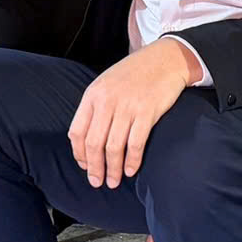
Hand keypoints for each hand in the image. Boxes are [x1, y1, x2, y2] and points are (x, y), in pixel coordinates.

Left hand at [68, 39, 200, 188]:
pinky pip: (136, 143)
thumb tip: (87, 140)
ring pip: (114, 147)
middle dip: (94, 168)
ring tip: (114, 181)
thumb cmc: (134, 74)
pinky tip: (130, 171)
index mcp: (93, 95)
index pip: (77, 131)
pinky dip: (132, 161)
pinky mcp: (147, 111)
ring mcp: (127, 106)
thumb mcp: (107, 84)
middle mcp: (107, 101)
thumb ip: (96, 107)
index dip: (79, 154)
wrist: (165, 59)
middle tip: (97, 182)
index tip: (85, 167)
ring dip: (113, 169)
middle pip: (94, 143)